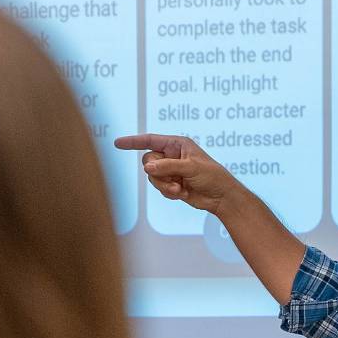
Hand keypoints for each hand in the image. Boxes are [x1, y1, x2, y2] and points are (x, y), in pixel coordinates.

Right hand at [113, 133, 237, 213]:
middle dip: (158, 173)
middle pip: (148, 162)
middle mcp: (171, 155)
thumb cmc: (211, 176)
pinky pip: (158, 187)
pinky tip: (182, 193)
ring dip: (164, 185)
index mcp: (177, 144)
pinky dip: (168, 192)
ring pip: (152, 177)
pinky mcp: (171, 184)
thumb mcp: (190, 168)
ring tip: (180, 189)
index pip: (150, 140)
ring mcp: (170, 170)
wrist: (220, 196)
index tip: (117, 143)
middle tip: (174, 179)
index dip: (133, 142)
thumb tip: (148, 168)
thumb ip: (168, 167)